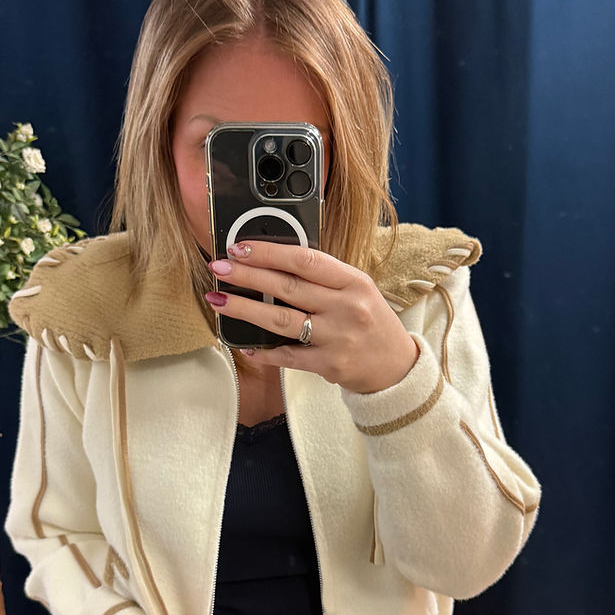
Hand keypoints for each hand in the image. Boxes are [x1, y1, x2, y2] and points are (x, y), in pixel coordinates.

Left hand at [204, 241, 419, 394]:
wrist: (396, 367)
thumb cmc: (370, 322)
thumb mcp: (356, 291)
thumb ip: (323, 278)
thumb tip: (272, 263)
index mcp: (353, 281)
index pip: (305, 260)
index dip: (268, 252)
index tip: (240, 247)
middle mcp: (346, 307)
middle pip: (287, 287)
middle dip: (247, 276)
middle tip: (219, 268)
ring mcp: (337, 337)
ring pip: (281, 320)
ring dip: (245, 309)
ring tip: (218, 301)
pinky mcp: (329, 364)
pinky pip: (288, 356)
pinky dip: (263, 351)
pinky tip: (243, 344)